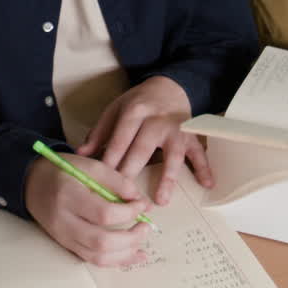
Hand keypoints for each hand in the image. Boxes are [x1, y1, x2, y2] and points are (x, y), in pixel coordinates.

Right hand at [24, 153, 151, 265]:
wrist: (32, 183)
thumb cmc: (62, 171)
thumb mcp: (88, 165)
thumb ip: (115, 180)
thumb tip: (141, 201)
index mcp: (68, 194)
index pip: (104, 213)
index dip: (129, 212)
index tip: (142, 204)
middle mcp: (63, 220)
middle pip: (101, 241)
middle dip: (131, 238)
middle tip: (146, 226)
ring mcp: (64, 237)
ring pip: (98, 257)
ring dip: (126, 253)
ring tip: (142, 241)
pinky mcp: (67, 245)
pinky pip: (93, 260)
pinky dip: (116, 260)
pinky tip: (133, 254)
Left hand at [77, 77, 212, 204]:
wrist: (168, 87)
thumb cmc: (138, 103)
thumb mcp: (116, 109)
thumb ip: (99, 132)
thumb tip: (80, 153)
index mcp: (135, 111)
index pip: (121, 137)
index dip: (112, 157)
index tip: (103, 179)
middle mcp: (156, 120)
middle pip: (143, 148)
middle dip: (133, 171)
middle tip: (125, 196)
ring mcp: (176, 129)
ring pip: (173, 154)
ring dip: (168, 177)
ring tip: (161, 200)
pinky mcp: (192, 135)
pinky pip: (199, 152)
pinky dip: (204, 167)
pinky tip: (207, 184)